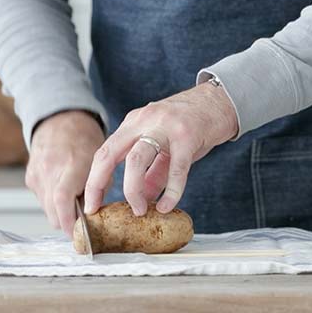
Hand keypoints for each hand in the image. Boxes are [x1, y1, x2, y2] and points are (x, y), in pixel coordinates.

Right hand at [25, 110, 104, 237]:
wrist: (60, 121)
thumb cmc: (85, 140)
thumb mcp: (99, 161)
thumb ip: (97, 188)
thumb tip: (95, 217)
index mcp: (72, 163)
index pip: (63, 199)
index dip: (70, 222)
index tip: (80, 234)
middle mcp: (50, 168)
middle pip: (53, 211)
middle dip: (67, 223)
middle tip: (82, 226)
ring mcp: (37, 172)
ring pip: (47, 208)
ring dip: (60, 212)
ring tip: (75, 201)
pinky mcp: (30, 176)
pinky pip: (42, 199)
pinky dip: (53, 201)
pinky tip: (63, 190)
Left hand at [84, 82, 237, 215]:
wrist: (221, 101)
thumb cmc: (191, 125)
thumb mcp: (164, 146)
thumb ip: (152, 173)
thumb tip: (141, 201)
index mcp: (134, 123)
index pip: (104, 153)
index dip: (93, 180)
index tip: (90, 205)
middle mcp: (144, 121)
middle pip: (110, 154)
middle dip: (97, 184)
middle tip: (97, 209)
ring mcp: (165, 127)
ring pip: (136, 160)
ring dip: (132, 190)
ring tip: (138, 210)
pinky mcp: (188, 136)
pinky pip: (176, 169)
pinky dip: (170, 192)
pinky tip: (166, 207)